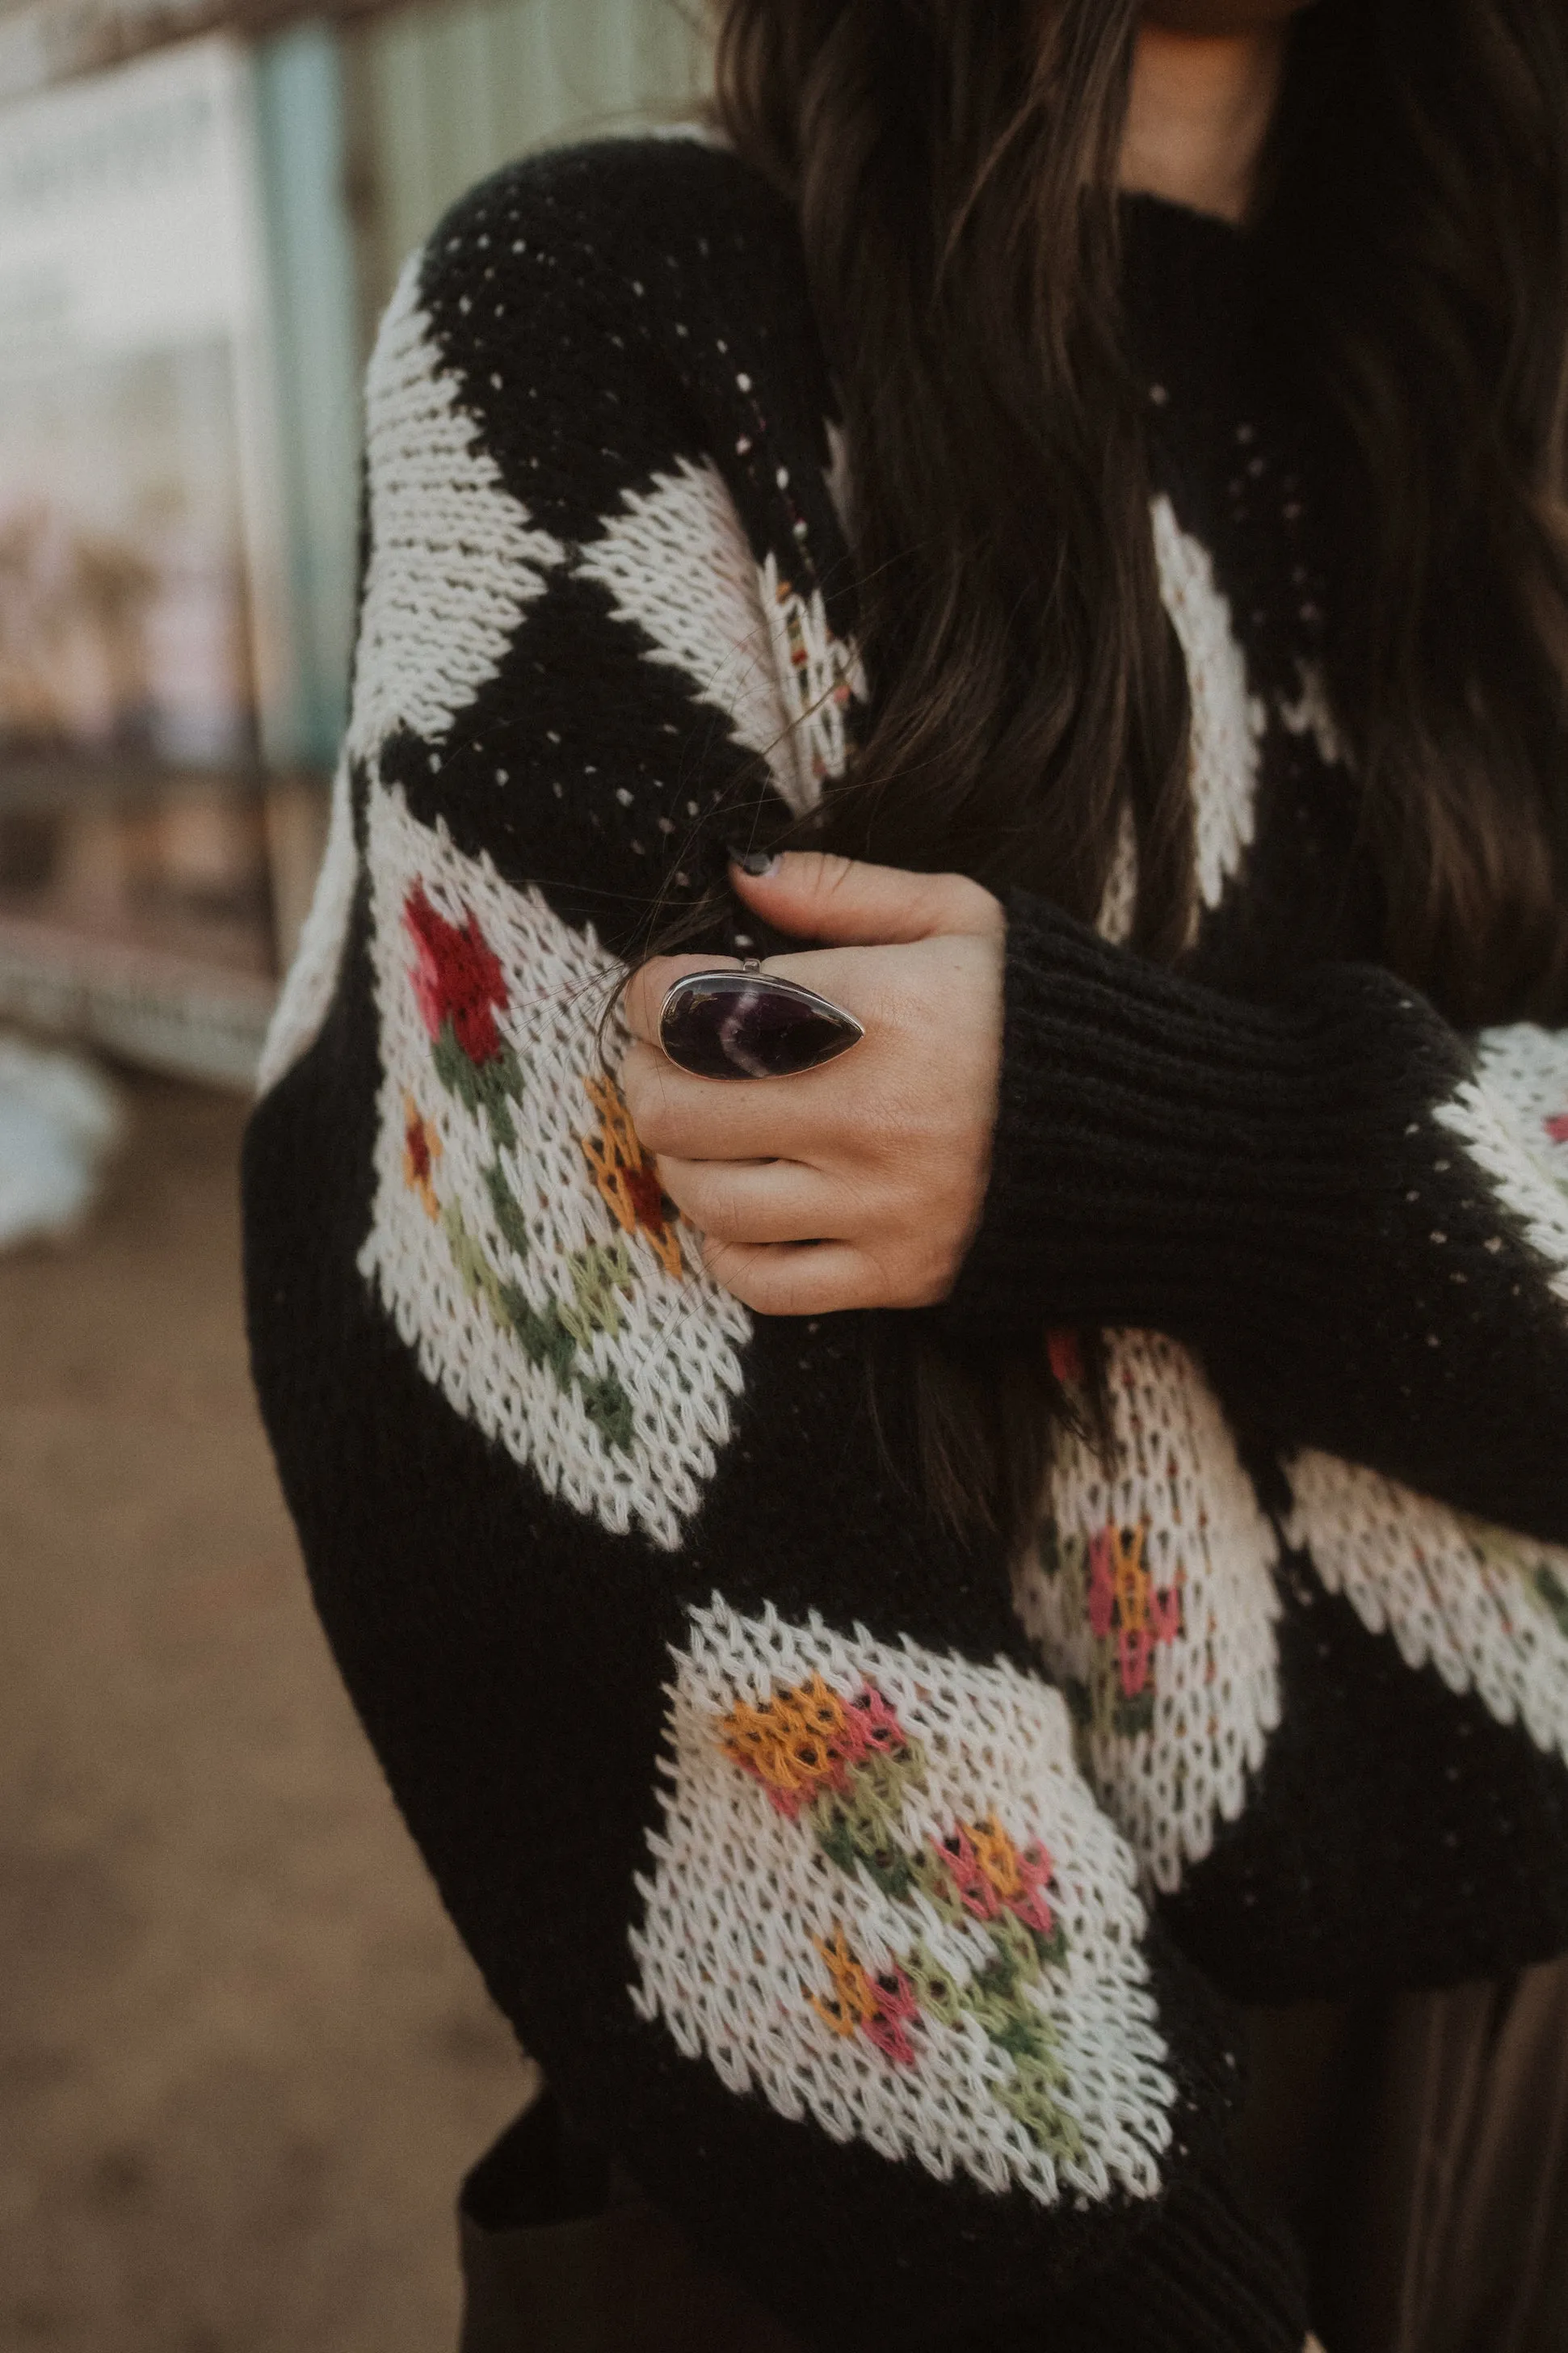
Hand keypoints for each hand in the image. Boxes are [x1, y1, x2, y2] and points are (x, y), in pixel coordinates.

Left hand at [622, 852, 1004, 1314]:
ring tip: (705, 1130)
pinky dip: (727, 1247)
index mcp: (877, 1009)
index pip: (693, 1009)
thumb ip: (842, 891)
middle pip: (676, 1109)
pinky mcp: (896, 1273)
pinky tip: (744, 1206)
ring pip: (705, 1198)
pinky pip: (761, 1282)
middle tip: (662, 1061)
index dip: (650, 997)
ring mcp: (879, 1205)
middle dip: (646, 1077)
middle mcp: (868, 1114)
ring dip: (680, 1161)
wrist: (1157, 1131)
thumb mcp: (962, 917)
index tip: (662, 992)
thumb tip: (740, 872)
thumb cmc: (1045, 1013)